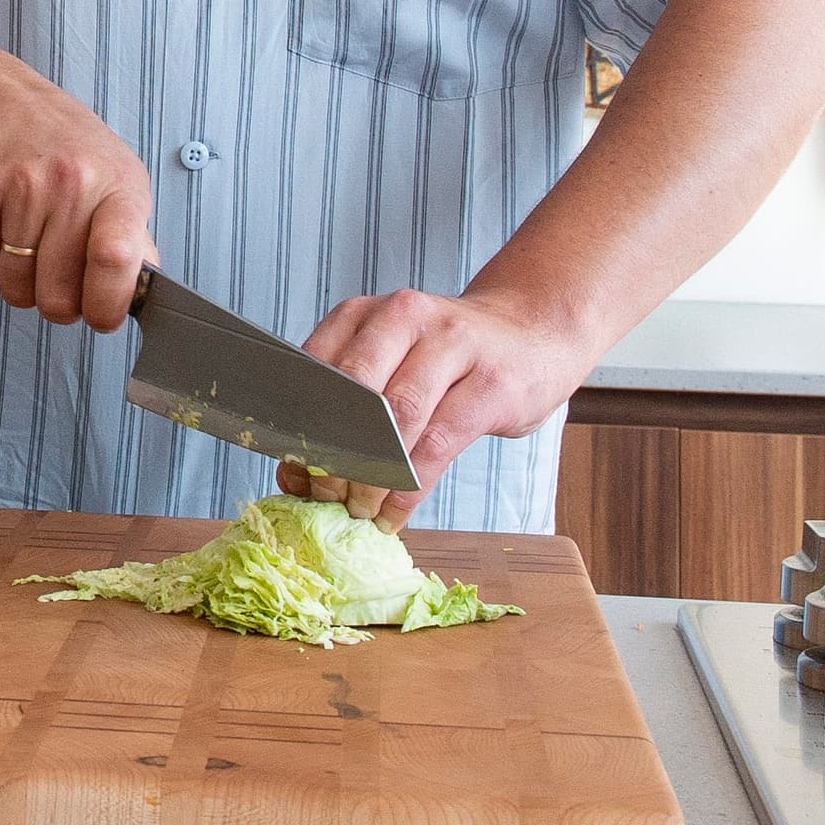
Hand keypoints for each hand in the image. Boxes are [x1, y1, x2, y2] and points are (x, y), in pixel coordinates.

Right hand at [0, 60, 155, 330]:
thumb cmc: (63, 144)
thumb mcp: (116, 177)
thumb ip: (132, 238)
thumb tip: (140, 294)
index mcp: (117, 185)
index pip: (117, 259)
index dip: (106, 305)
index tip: (100, 314)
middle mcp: (71, 182)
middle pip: (58, 295)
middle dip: (56, 301)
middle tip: (55, 276)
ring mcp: (20, 186)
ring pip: (16, 288)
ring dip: (19, 281)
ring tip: (26, 243)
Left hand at [272, 288, 590, 521]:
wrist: (533, 334)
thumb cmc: (450, 359)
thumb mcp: (393, 363)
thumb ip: (347, 406)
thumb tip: (294, 475)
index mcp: (367, 313)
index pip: (315, 368)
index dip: (299, 424)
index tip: (292, 471)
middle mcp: (406, 317)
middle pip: (354, 390)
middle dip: (333, 451)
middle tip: (324, 496)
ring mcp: (454, 344)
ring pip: (398, 415)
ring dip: (371, 475)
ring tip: (359, 510)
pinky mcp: (492, 383)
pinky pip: (438, 442)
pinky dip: (409, 487)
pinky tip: (394, 512)